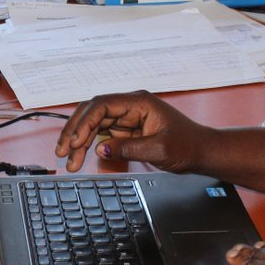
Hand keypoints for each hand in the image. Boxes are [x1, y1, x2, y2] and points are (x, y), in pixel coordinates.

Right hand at [54, 91, 209, 172]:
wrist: (202, 152)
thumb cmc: (187, 146)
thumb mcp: (159, 150)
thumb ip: (128, 148)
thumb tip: (100, 148)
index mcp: (139, 102)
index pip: (102, 106)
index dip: (84, 122)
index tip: (74, 141)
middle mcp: (130, 106)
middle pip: (92, 112)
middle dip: (74, 131)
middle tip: (62, 152)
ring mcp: (127, 117)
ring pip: (93, 124)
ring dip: (79, 141)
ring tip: (69, 161)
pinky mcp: (126, 130)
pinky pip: (101, 134)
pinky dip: (89, 145)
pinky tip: (81, 157)